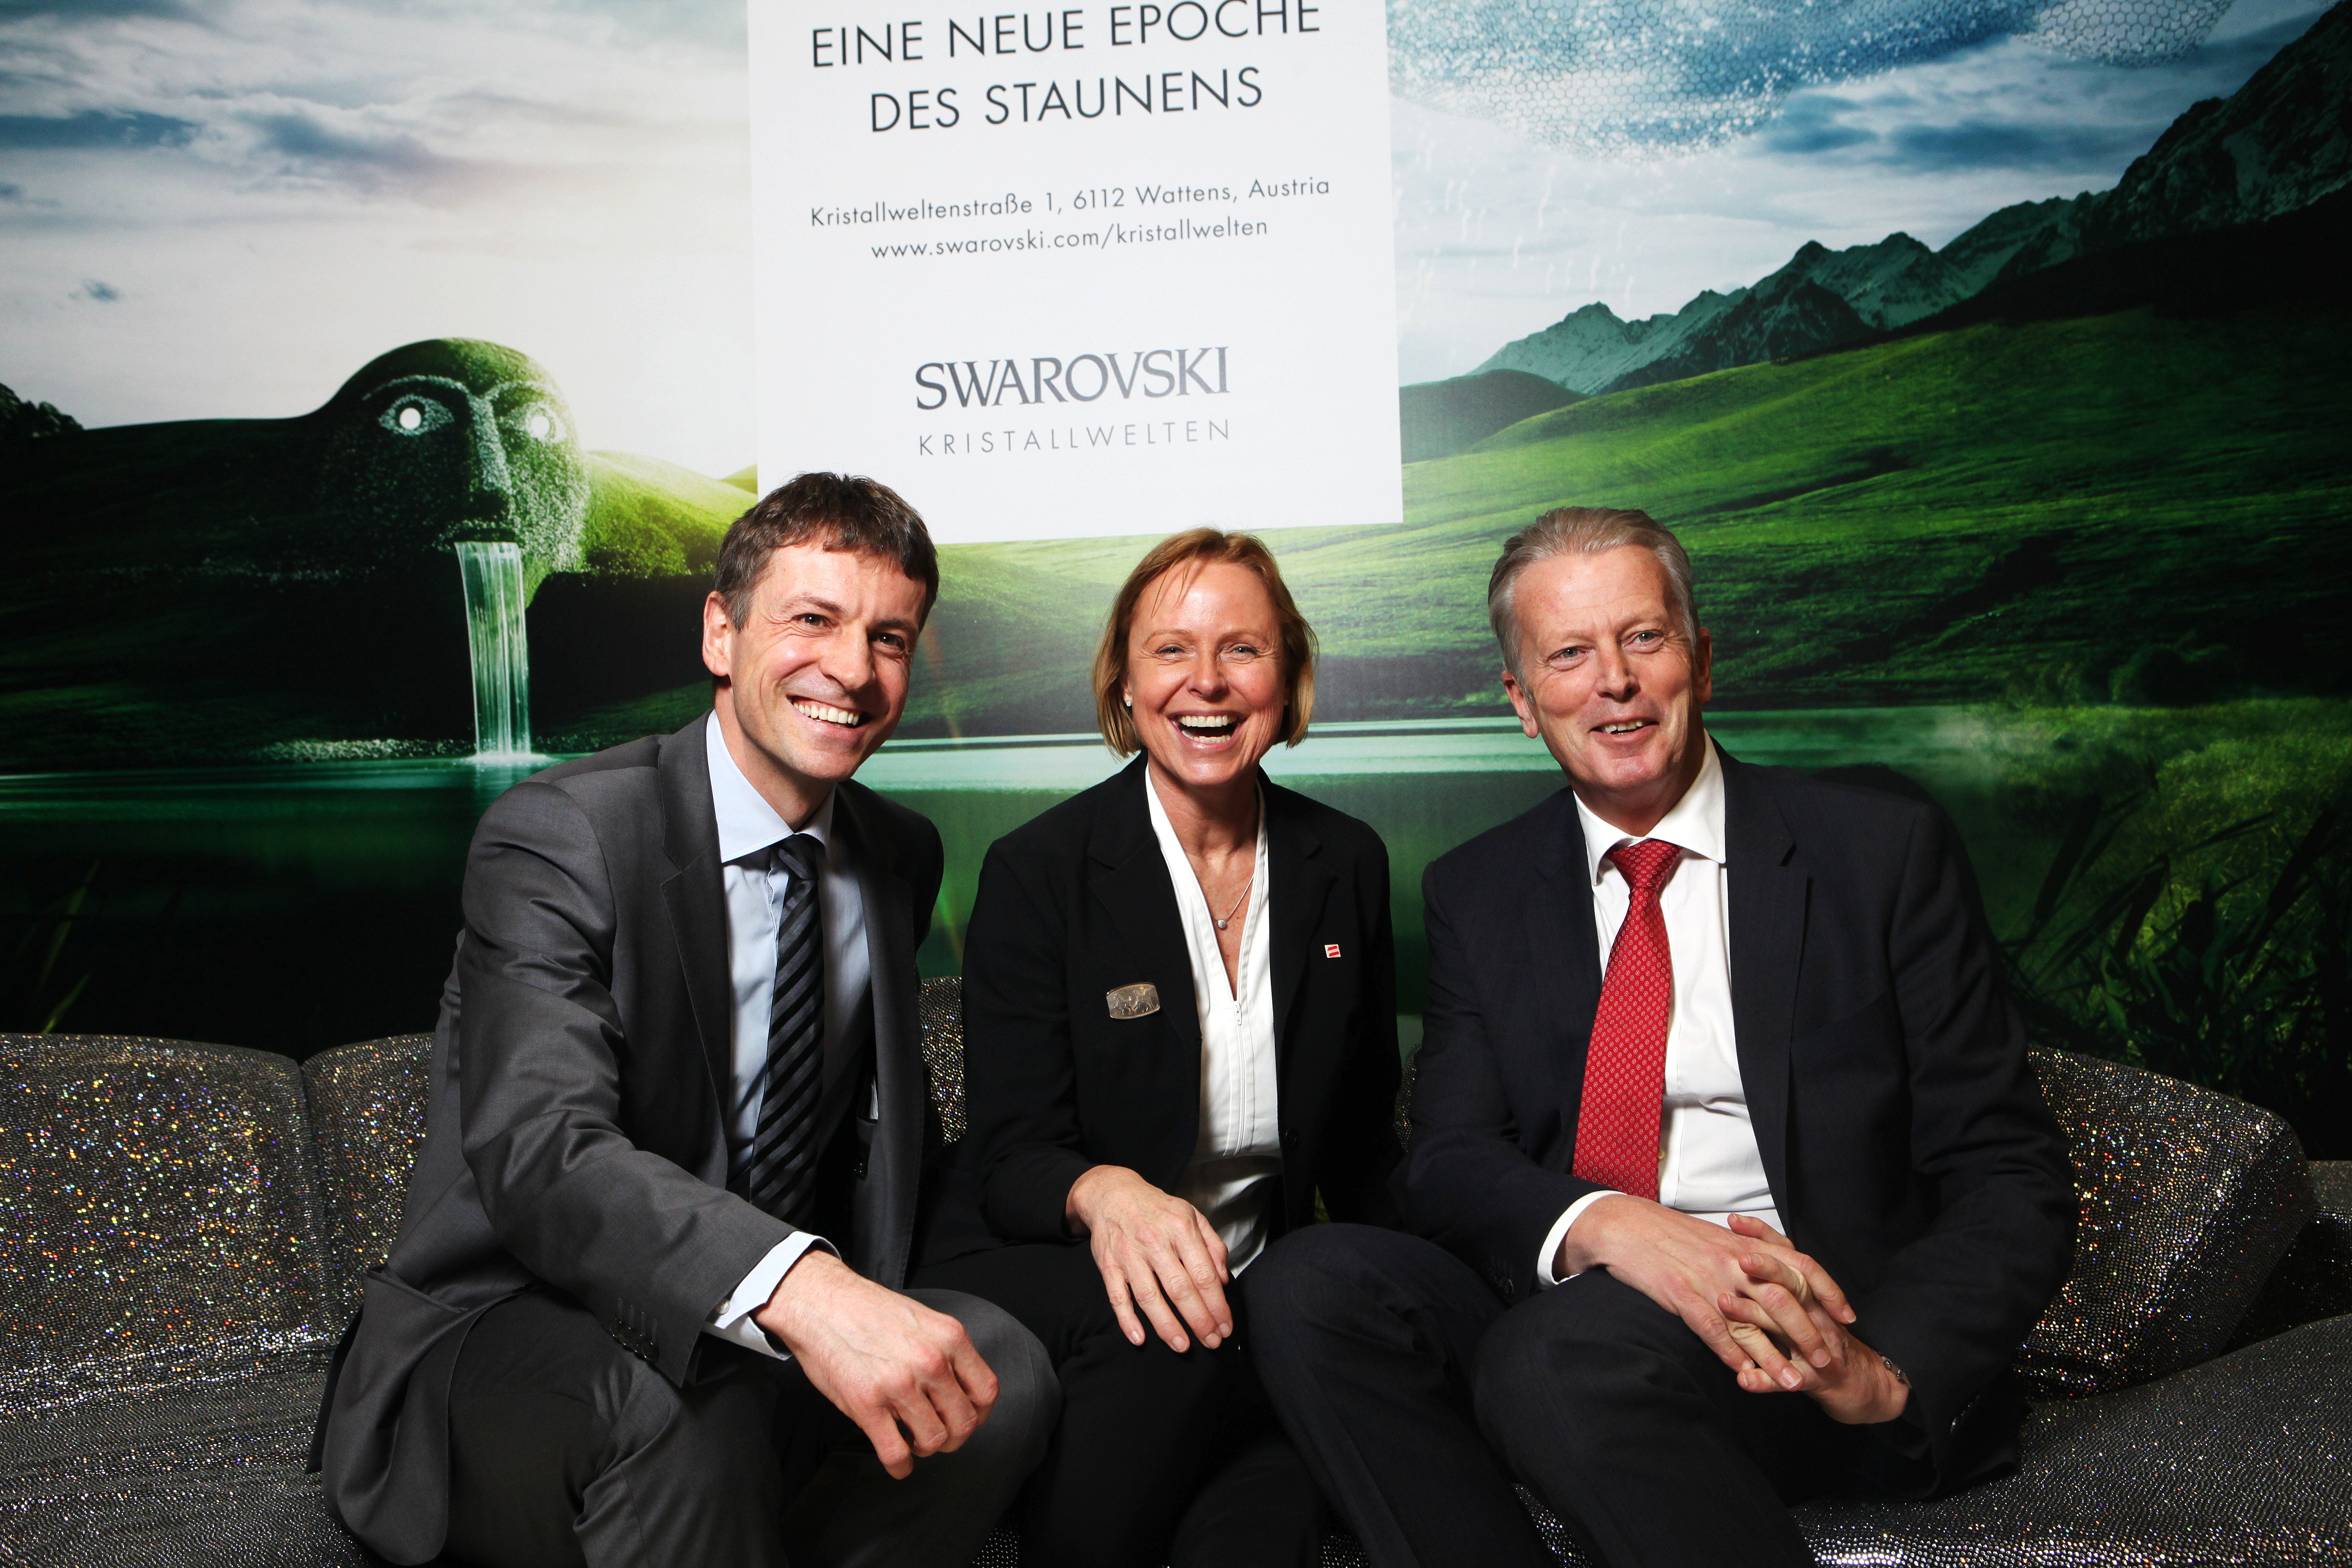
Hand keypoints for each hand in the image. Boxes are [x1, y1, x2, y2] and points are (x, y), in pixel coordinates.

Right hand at [754, 1250, 997, 1478]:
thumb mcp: (923, 1320)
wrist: (819, 1302)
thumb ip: (945, 1352)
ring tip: (913, 1441)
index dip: (978, 1414)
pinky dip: (900, 1466)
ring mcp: (899, 1384)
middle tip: (938, 1434)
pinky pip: (896, 1453)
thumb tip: (958, 1389)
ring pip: (933, 1441)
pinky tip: (898, 1463)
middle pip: (964, 1422)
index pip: (986, 1392)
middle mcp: (931, 1361)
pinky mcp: (867, 1404)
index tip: (966, 1417)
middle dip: (953, 1438)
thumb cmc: (866, 1310)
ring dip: (925, 1449)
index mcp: (950, 1337)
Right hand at [1064, 1164, 1231, 1352]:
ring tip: (1182, 1346)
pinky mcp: (1108, 1264)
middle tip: (1212, 1342)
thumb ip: (1213, 1246)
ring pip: (1149, 1297)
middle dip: (1199, 1320)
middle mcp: (1155, 1241)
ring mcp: (1129, 1254)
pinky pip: (1117, 1296)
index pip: (1203, 1274)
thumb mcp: (1192, 1216)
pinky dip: (1127, 1319)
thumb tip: (1223, 1280)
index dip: (1217, 1305)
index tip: (1226, 1325)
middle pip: (1180, 1289)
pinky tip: (1139, 1338)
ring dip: (1167, 1326)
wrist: (1113, 1193)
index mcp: (1181, 1228)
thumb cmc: (1157, 1209)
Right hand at [1556, 1197, 1855, 1385]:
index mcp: (1745, 1245)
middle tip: (1827, 1362)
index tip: (1848, 1316)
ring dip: (1774, 1357)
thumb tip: (1773, 1276)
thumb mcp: (1716, 1238)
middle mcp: (1734, 1261)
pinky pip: (1712, 1329)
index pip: (1801, 1265)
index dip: (1828, 1291)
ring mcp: (1708, 1279)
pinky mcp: (1682, 1295)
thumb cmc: (1670, 1234)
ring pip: (1751, 1323)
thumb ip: (1746, 1255)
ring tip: (1794, 1385)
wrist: (1626, 1226)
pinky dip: (1730, 1353)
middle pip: (1783, 1300)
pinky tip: (1743, 1374)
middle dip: (1808, 1334)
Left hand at [1716, 1215, 1907, 1423]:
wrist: (1860, 1382)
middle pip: (1791, 1282)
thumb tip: (1745, 1247)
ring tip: (1723, 1304)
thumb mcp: (1803, 1305)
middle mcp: (1816, 1313)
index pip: (1787, 1256)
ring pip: (1786, 1327)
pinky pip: (1788, 1379)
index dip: (1762, 1237)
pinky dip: (1766, 1380)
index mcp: (1810, 1292)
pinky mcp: (1815, 1379)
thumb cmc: (1821, 1338)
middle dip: (1765, 1269)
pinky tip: (1744, 1380)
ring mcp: (1817, 1346)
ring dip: (1752, 1316)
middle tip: (1737, 1257)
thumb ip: (1779, 1280)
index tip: (1733, 1222)